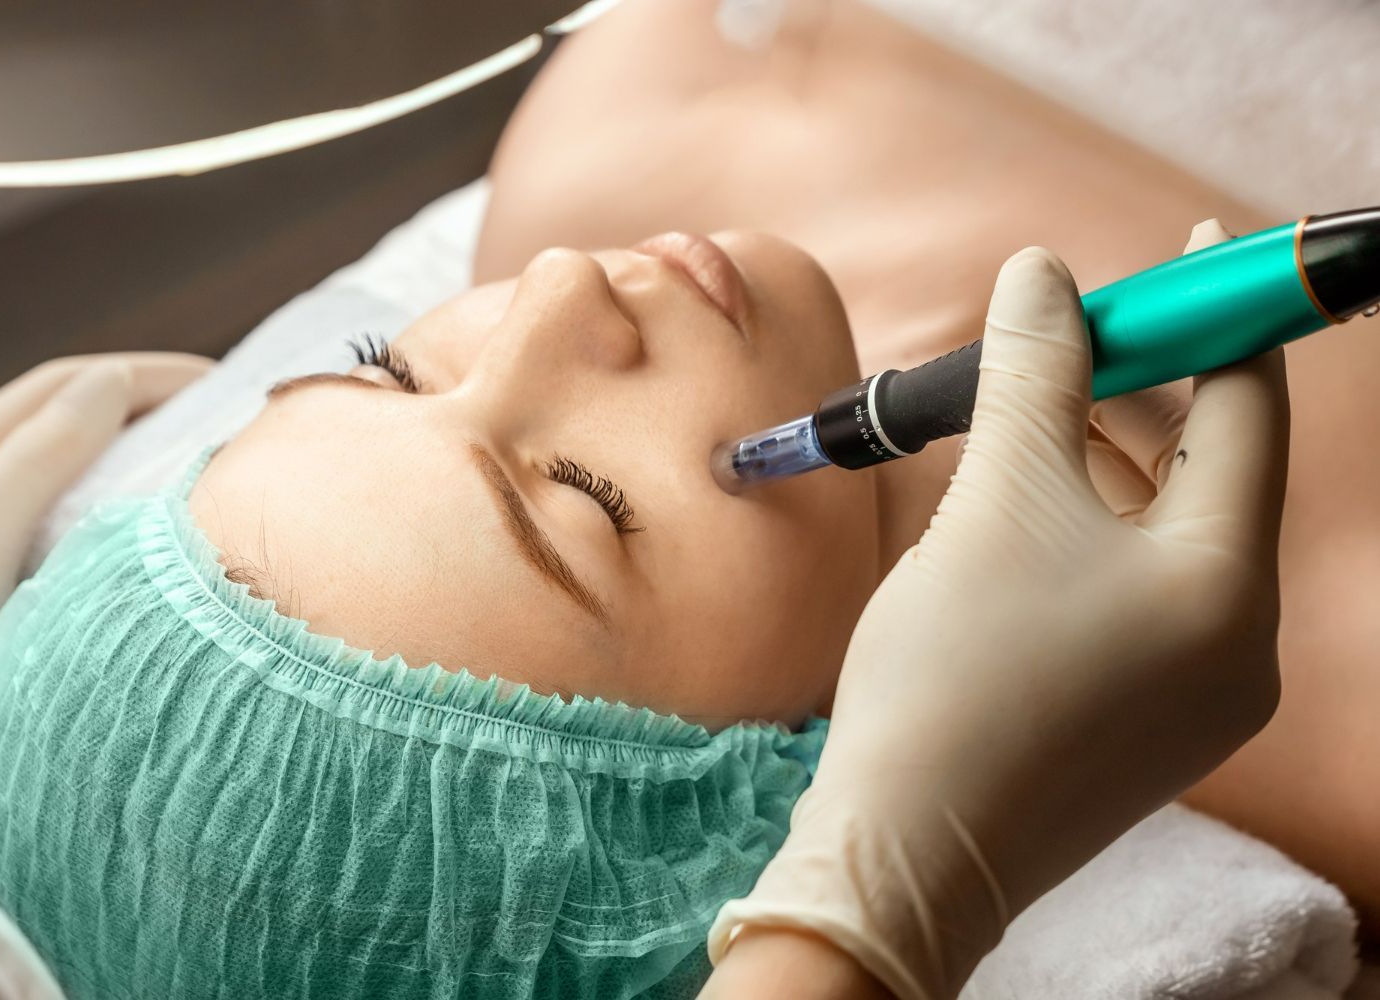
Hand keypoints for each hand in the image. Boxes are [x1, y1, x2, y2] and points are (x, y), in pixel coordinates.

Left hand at [0, 353, 210, 816]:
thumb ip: (42, 452)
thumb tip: (114, 381)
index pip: (65, 385)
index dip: (146, 374)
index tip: (223, 384)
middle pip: (72, 419)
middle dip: (152, 407)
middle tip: (227, 421)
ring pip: (78, 471)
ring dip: (142, 458)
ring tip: (207, 469)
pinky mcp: (4, 586)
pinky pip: (77, 523)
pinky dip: (126, 512)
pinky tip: (161, 538)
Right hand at [707, 225, 1287, 998]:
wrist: (904, 852)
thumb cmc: (953, 674)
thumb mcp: (996, 502)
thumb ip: (1032, 374)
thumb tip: (1040, 271)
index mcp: (1227, 585)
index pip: (1247, 413)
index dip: (1211, 316)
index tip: (1182, 248)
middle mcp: (1243, 645)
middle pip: (1210, 474)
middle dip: (1139, 391)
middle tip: (1064, 337)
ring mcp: (1200, 697)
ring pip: (1167, 536)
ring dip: (1104, 461)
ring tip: (1022, 420)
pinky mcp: (1147, 727)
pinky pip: (1140, 596)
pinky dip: (1093, 534)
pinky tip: (1022, 513)